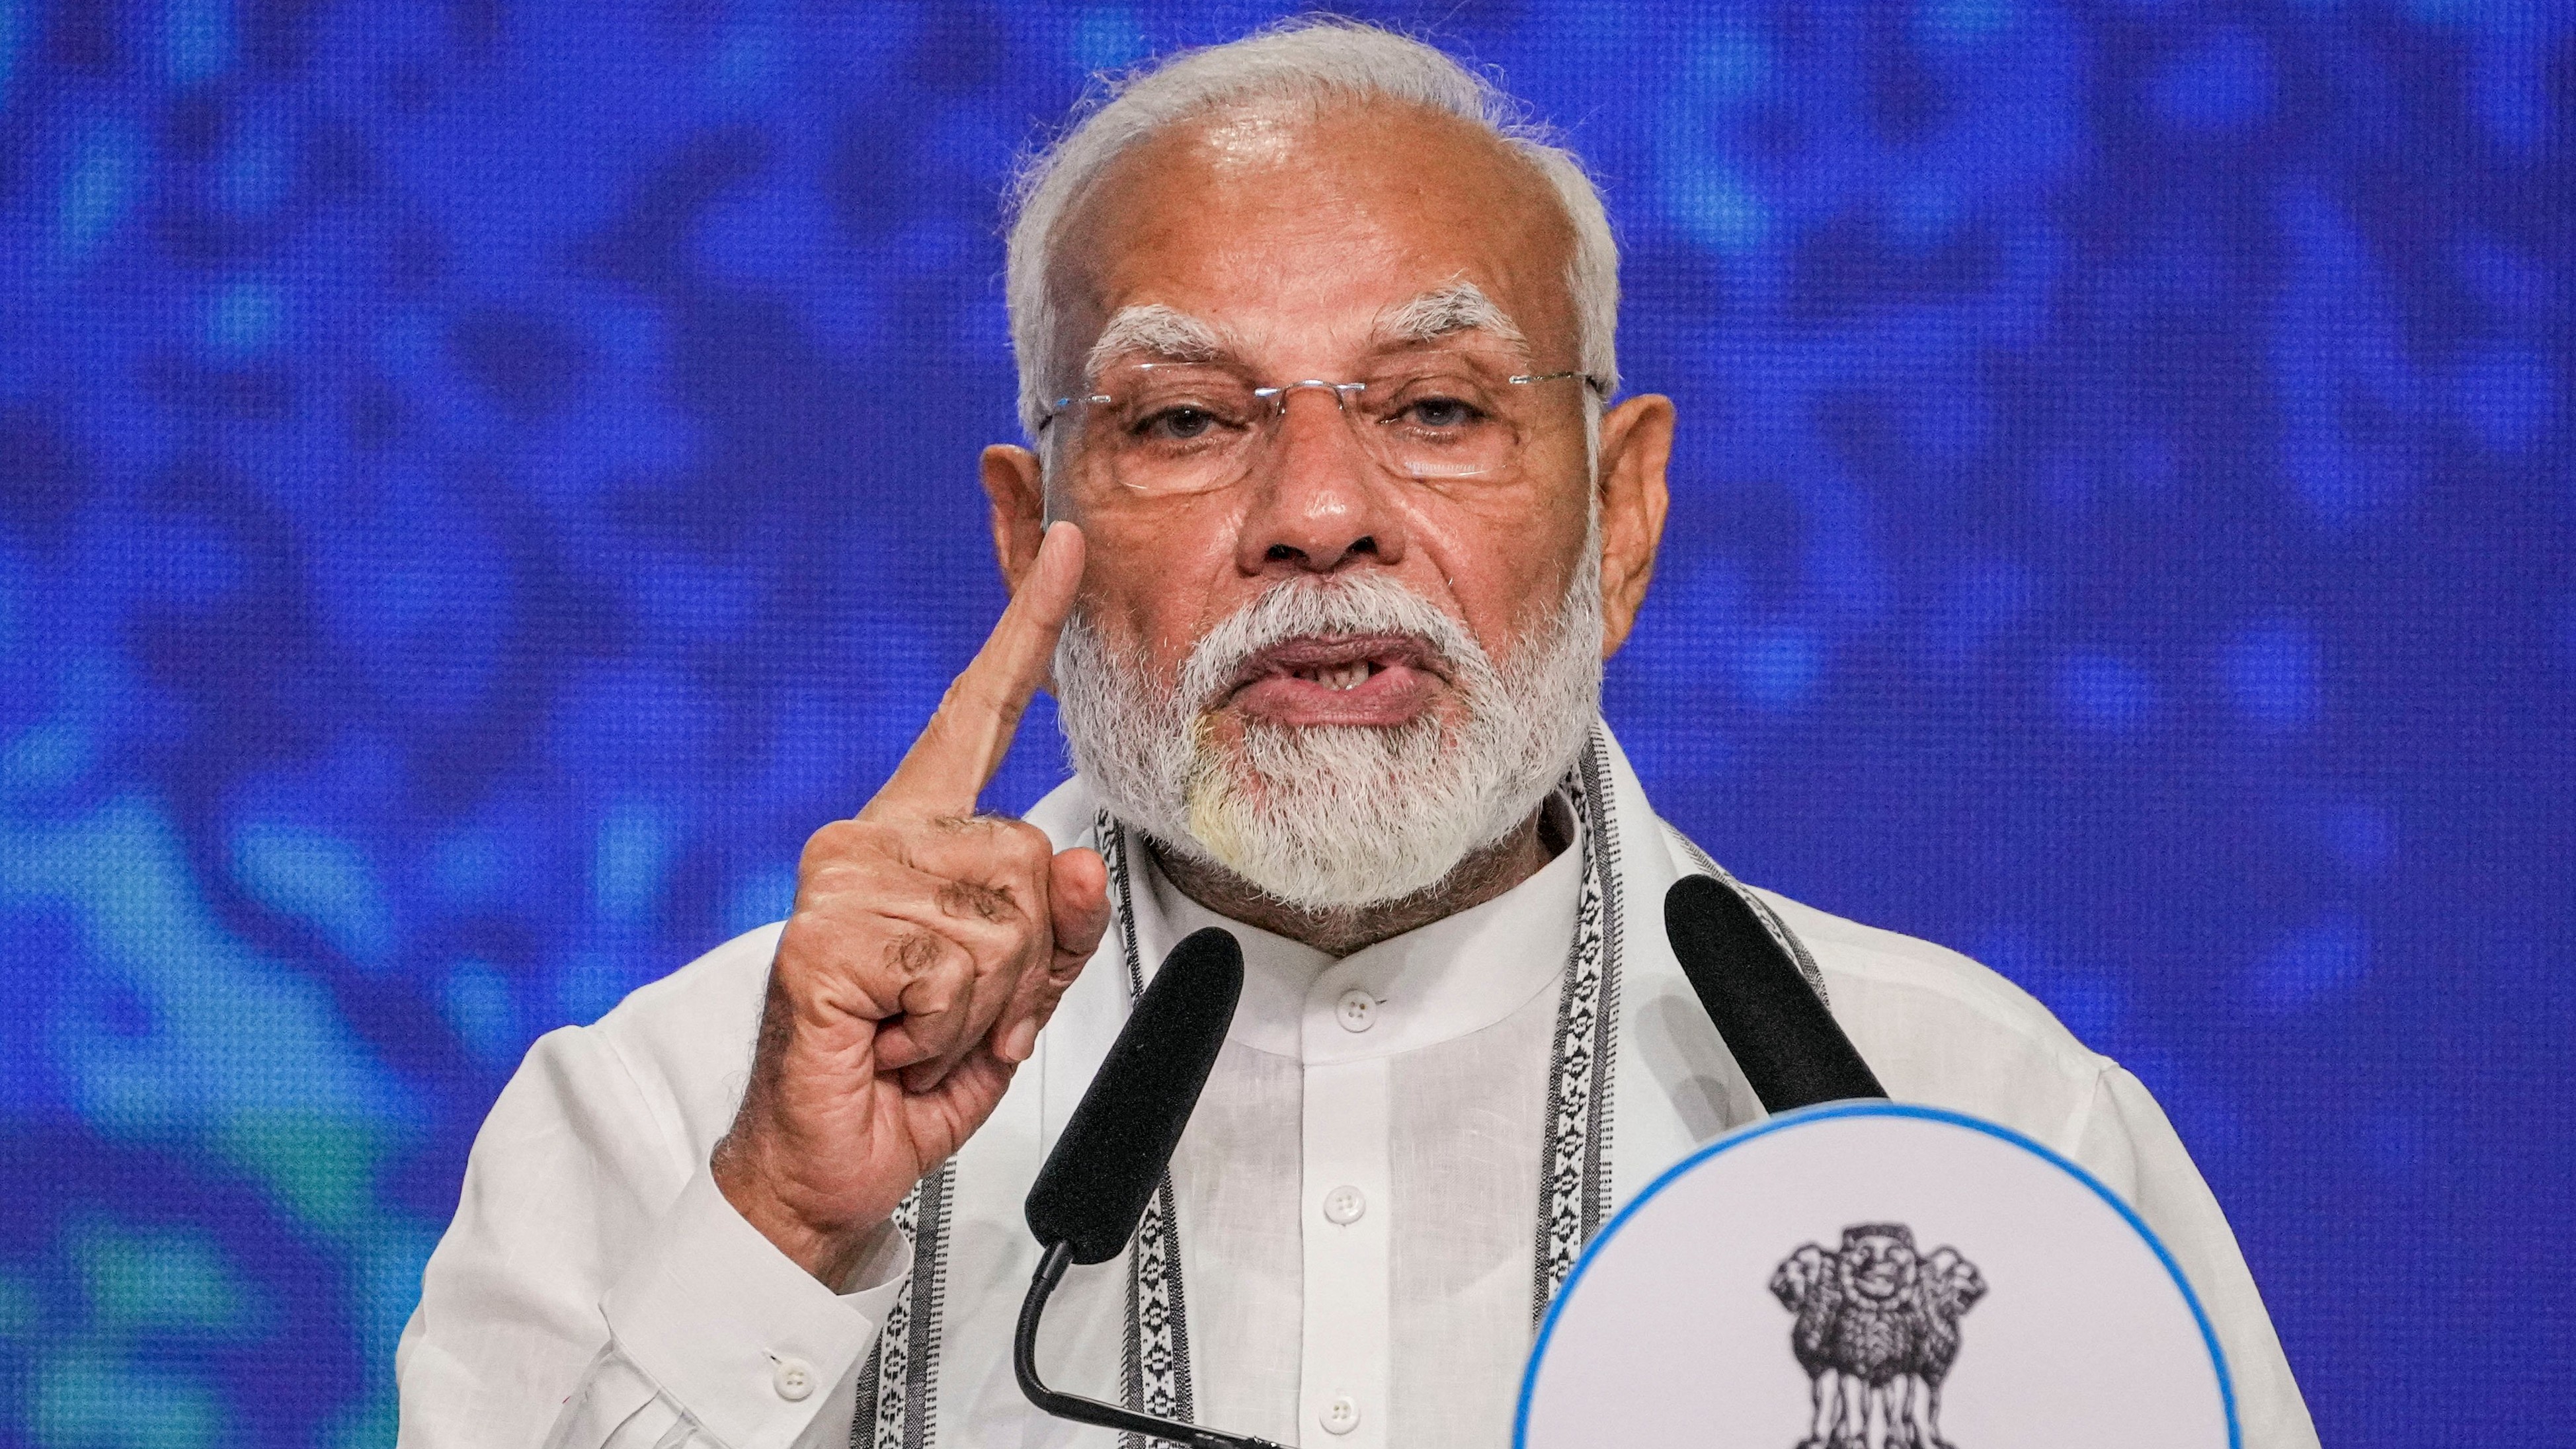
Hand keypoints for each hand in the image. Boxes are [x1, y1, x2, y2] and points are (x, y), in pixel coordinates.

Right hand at [712, 523, 1111, 1283]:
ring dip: (983, 1006)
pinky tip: (889, 1040)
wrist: (827, 1162)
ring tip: (915, 1029)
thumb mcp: (1016, 997)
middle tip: (948, 1013)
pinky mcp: (825, 935)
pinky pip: (956, 968)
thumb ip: (1060, 923)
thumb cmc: (905, 1073)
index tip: (1070, 546)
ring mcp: (842, 879)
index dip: (1028, 627)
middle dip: (1022, 965)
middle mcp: (871, 839)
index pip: (978, 712)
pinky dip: (944, 1029)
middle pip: (1031, 856)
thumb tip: (1078, 858)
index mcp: (916, 835)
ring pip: (1005, 920)